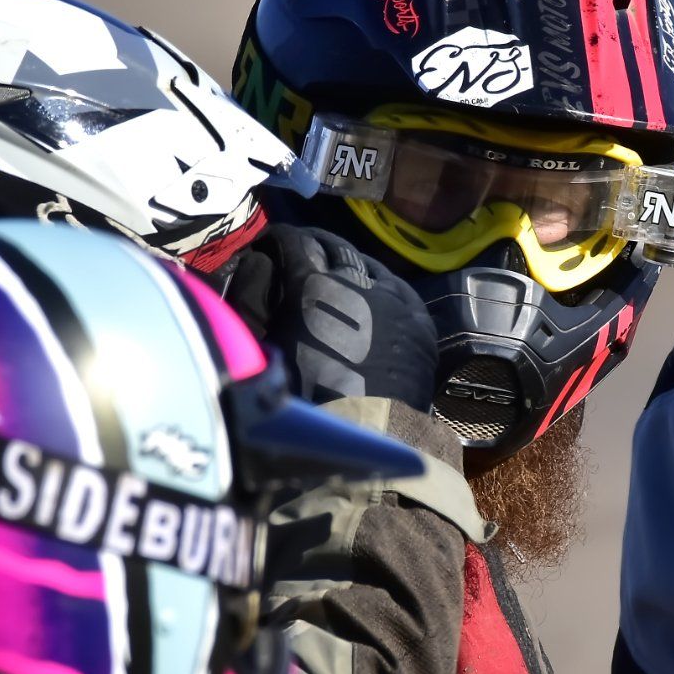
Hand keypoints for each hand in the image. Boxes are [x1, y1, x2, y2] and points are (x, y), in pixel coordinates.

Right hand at [226, 225, 440, 410]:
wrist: (366, 434)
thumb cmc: (306, 399)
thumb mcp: (268, 346)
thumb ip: (256, 303)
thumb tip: (255, 268)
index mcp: (312, 287)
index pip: (294, 242)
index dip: (280, 239)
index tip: (272, 244)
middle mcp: (356, 282)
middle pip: (333, 248)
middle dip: (314, 245)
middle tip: (302, 250)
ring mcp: (394, 297)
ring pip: (368, 264)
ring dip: (349, 264)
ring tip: (337, 271)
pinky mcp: (418, 317)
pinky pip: (398, 287)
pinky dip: (381, 284)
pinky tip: (374, 290)